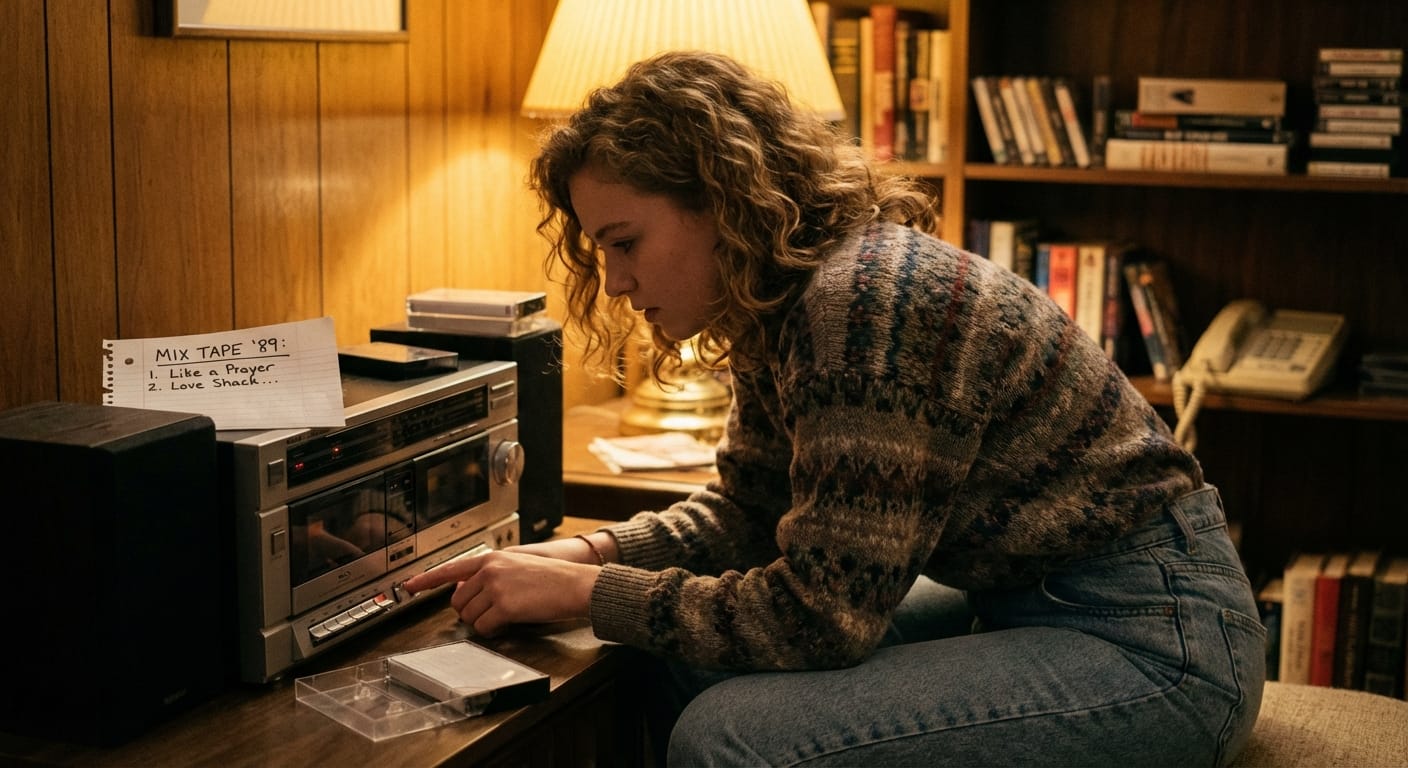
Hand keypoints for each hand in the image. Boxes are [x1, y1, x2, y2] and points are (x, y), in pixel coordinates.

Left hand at [401, 550, 598, 636]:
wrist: (575, 585)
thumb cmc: (552, 579)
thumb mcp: (516, 567)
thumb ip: (488, 576)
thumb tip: (464, 593)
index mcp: (490, 558)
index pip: (449, 569)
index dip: (425, 580)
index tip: (409, 586)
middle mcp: (488, 570)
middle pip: (458, 603)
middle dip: (471, 613)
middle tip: (491, 613)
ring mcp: (495, 587)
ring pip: (469, 617)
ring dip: (483, 623)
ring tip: (505, 616)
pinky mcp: (504, 605)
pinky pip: (484, 628)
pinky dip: (492, 631)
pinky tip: (508, 624)